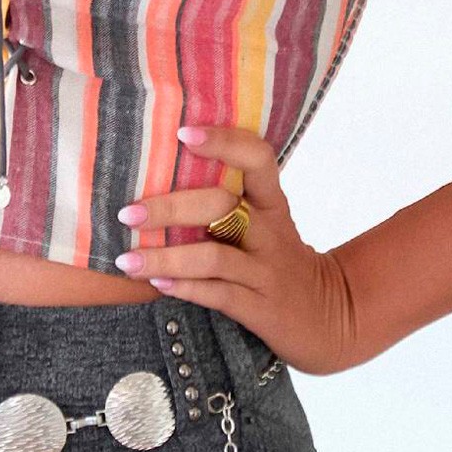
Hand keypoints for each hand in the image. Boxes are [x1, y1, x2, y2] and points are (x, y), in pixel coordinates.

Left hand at [114, 125, 358, 375]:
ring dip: (165, 256)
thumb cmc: (277, 266)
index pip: (257, 158)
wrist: (325, 318)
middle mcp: (271, 233)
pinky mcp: (259, 308)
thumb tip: (163, 181)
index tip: (183, 134)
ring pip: (213, 257)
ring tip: (126, 259)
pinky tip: (157, 283)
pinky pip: (219, 295)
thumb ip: (230, 206)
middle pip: (221, 206)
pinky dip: (185, 288)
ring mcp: (265, 271)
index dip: (224, 142)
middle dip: (170, 208)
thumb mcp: (267, 228)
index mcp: (273, 204)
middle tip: (128, 213)